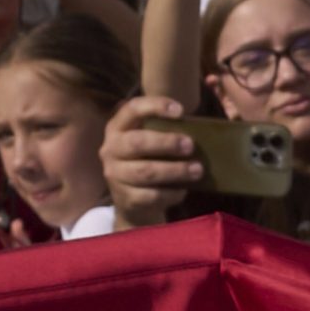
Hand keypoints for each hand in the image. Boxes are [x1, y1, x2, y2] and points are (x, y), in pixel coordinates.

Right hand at [100, 95, 199, 224]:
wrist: (133, 204)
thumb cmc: (148, 162)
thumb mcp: (151, 142)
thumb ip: (164, 131)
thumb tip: (198, 128)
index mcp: (118, 128)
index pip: (132, 109)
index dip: (155, 106)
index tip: (180, 111)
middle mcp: (111, 149)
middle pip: (137, 142)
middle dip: (167, 143)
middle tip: (191, 146)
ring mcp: (115, 175)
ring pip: (146, 171)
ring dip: (175, 170)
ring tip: (197, 169)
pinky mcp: (125, 198)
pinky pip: (152, 195)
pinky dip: (172, 193)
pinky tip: (184, 190)